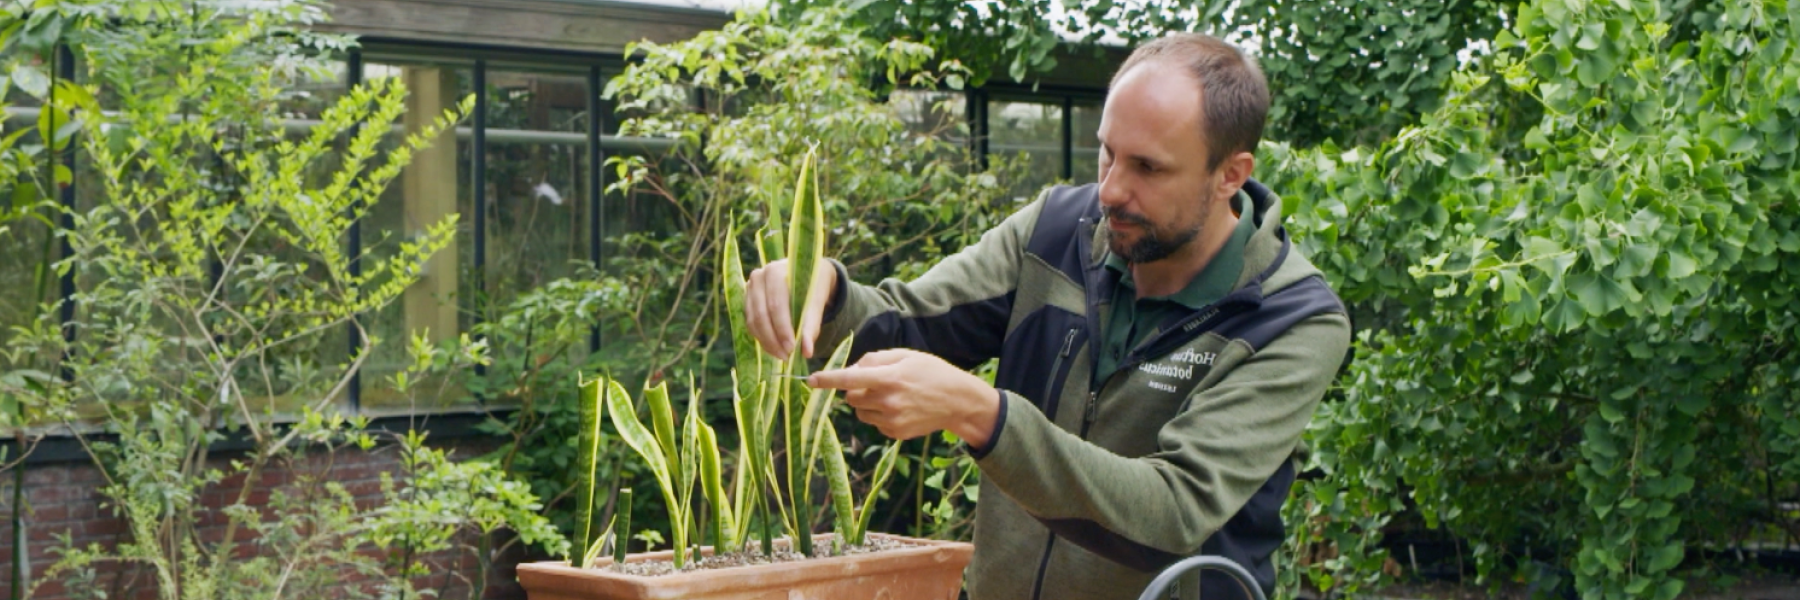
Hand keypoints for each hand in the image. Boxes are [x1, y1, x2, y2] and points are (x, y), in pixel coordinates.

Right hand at [744, 258, 836, 358]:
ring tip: (782, 355)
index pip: (776, 305)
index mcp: (775, 272)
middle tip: (786, 356)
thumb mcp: (817, 301)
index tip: (792, 349)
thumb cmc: (814, 285)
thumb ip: (811, 325)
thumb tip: (807, 352)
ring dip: (766, 342)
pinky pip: (751, 323)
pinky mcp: (747, 300)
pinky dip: (762, 338)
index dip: (782, 329)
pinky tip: (774, 348)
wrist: (807, 273)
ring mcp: (749, 289)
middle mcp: (758, 278)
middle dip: (773, 339)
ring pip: (753, 321)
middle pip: (761, 315)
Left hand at [807, 349, 999, 448]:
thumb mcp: (906, 356)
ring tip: (891, 395)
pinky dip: (879, 415)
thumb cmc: (931, 372)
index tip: (810, 380)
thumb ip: (876, 359)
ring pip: (859, 412)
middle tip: (876, 382)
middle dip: (855, 389)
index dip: (828, 380)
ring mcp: (892, 420)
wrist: (957, 401)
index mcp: (889, 378)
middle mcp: (888, 401)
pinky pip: (873, 423)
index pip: (850, 378)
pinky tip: (900, 408)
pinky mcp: (895, 433)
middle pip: (850, 397)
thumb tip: (853, 368)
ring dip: (866, 403)